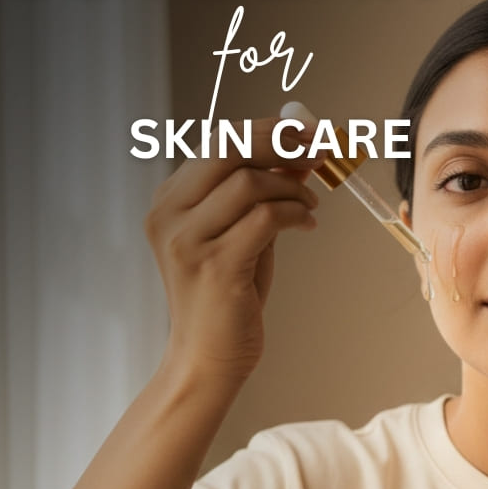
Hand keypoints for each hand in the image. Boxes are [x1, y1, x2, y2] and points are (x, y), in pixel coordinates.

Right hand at [145, 118, 319, 385]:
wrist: (208, 358)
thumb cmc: (227, 297)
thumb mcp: (241, 235)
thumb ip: (260, 196)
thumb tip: (298, 154)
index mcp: (169, 200)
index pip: (217, 142)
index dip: (267, 130)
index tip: (307, 130)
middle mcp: (169, 215)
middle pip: (227, 149)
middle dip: (280, 141)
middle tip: (319, 149)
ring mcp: (187, 240)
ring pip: (248, 182)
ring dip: (292, 187)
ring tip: (311, 205)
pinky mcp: (215, 266)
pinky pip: (263, 219)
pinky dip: (294, 214)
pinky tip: (308, 224)